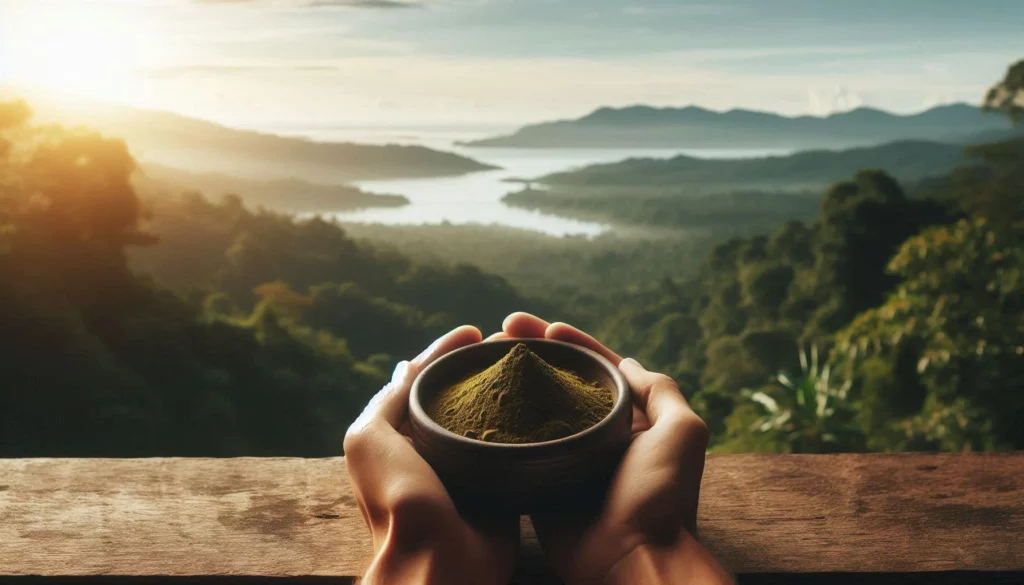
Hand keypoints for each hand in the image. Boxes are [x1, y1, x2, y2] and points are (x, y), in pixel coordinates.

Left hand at [344, 326, 519, 584]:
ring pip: (495, 415)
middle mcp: (437, 449)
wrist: (437, 559)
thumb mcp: (369, 439)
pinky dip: (533, 421)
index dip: (447, 352)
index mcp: (403, 438)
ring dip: (512, 387)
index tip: (475, 331)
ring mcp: (473, 467)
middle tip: (513, 340)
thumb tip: (406, 366)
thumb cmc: (397, 498)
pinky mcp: (506, 485)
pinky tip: (549, 397)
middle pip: (463, 394)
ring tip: (533, 359)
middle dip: (484, 365)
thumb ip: (386, 401)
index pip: (426, 381)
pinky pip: (521, 446)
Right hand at [502, 313, 732, 584]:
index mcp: (630, 421)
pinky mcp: (537, 482)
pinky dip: (496, 422)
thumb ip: (661, 390)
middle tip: (502, 330)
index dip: (573, 343)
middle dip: (533, 351)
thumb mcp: (683, 432)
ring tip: (484, 355)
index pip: (598, 369)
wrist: (629, 560)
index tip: (544, 326)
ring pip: (533, 408)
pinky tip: (476, 400)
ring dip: (510, 380)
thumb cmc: (660, 497)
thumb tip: (626, 363)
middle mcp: (595, 435)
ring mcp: (564, 458)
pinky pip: (514, 446)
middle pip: (559, 381)